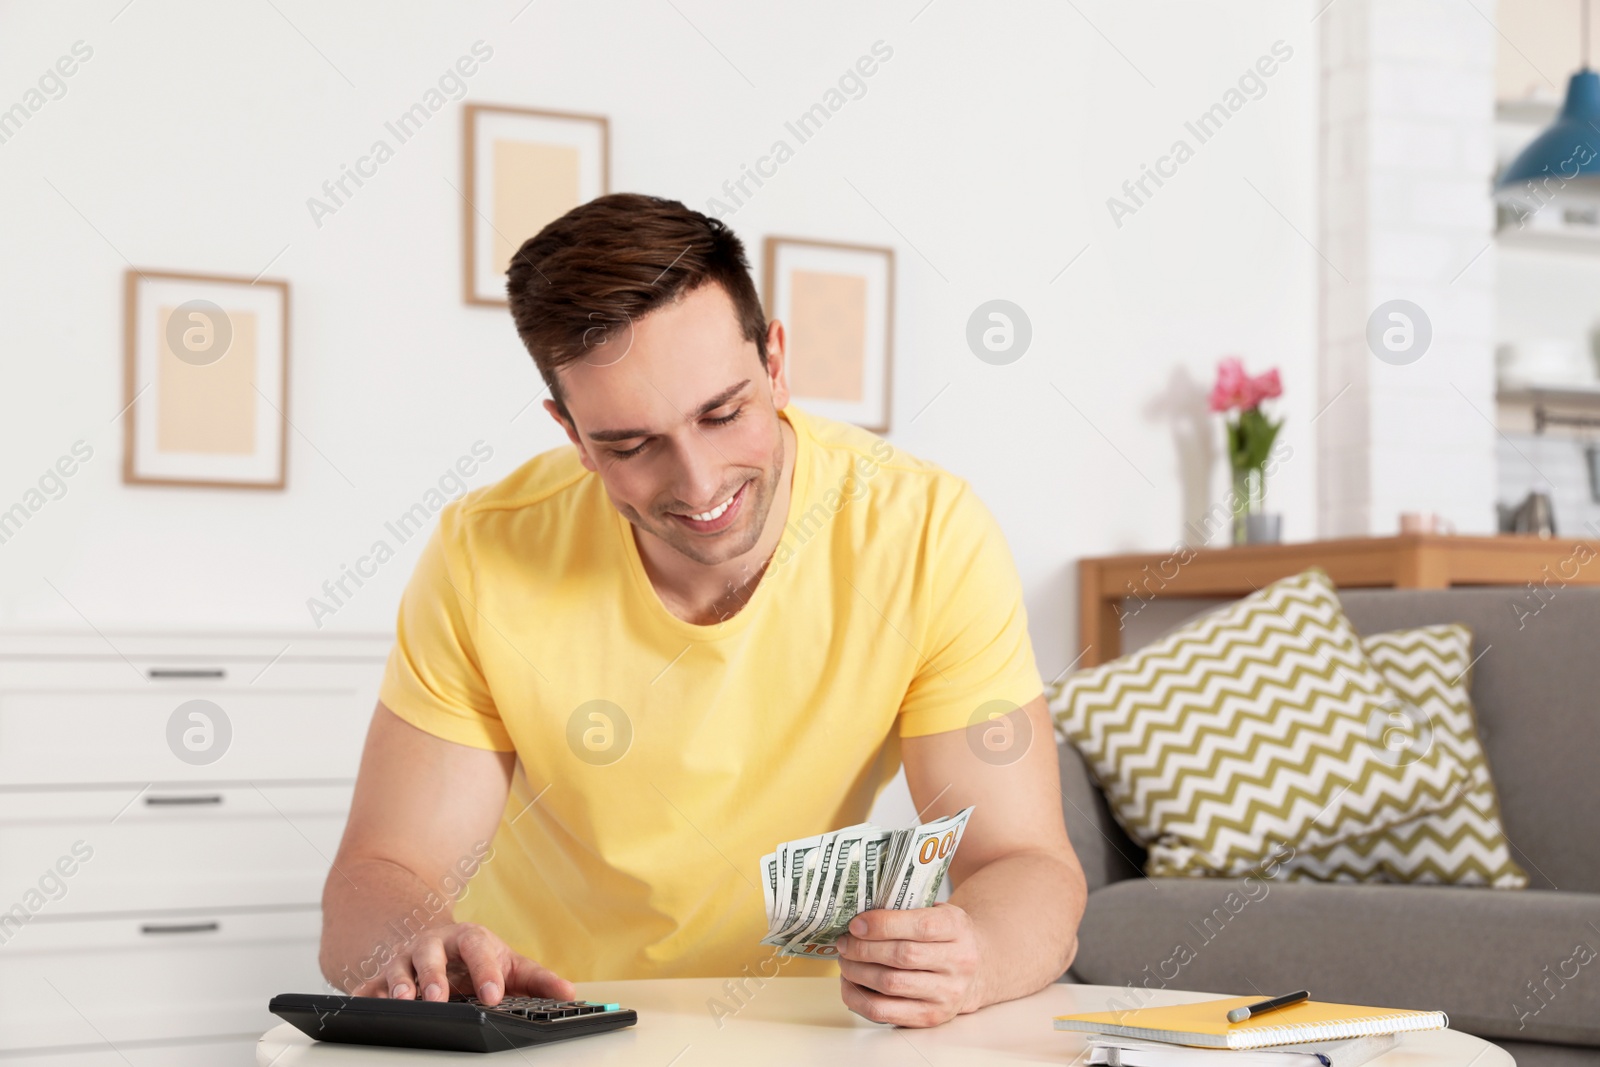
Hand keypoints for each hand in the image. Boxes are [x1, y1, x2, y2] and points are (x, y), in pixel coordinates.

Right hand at [350, 922, 573, 1006]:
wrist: (436, 940)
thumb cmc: (476, 957)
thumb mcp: (508, 962)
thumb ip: (538, 979)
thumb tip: (570, 994)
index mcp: (468, 939)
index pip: (478, 949)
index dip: (486, 971)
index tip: (494, 995)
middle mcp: (434, 945)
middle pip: (432, 954)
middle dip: (435, 975)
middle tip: (440, 998)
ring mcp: (406, 958)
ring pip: (399, 967)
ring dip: (399, 983)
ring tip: (404, 999)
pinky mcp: (383, 975)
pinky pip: (369, 984)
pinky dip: (365, 994)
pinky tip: (364, 1004)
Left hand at [835, 902, 983, 1027]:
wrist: (976, 968)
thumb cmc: (945, 936)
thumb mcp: (936, 912)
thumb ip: (906, 910)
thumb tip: (859, 916)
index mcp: (957, 928)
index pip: (920, 926)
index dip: (883, 925)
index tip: (856, 924)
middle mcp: (958, 962)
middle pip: (902, 956)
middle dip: (863, 949)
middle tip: (844, 943)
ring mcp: (947, 993)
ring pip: (891, 984)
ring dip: (858, 972)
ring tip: (846, 961)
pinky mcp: (931, 1017)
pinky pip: (886, 1012)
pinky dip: (860, 998)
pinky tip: (850, 984)